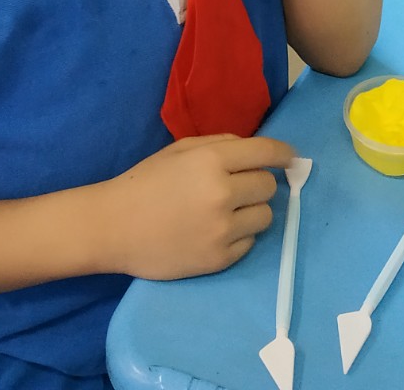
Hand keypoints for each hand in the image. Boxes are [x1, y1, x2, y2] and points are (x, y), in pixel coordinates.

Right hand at [100, 134, 296, 279]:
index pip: (266, 153)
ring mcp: (222, 230)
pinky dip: (239, 235)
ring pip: (265, 216)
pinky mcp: (219, 259)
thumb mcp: (179, 150)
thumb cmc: (144, 182)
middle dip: (258, 182)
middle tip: (238, 186)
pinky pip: (249, 243)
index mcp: (211, 160)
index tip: (290, 157)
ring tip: (227, 211)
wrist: (113, 228)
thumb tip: (256, 151)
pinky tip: (215, 231)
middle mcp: (222, 193)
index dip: (283, 153)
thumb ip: (219, 144)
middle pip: (269, 186)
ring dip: (252, 210)